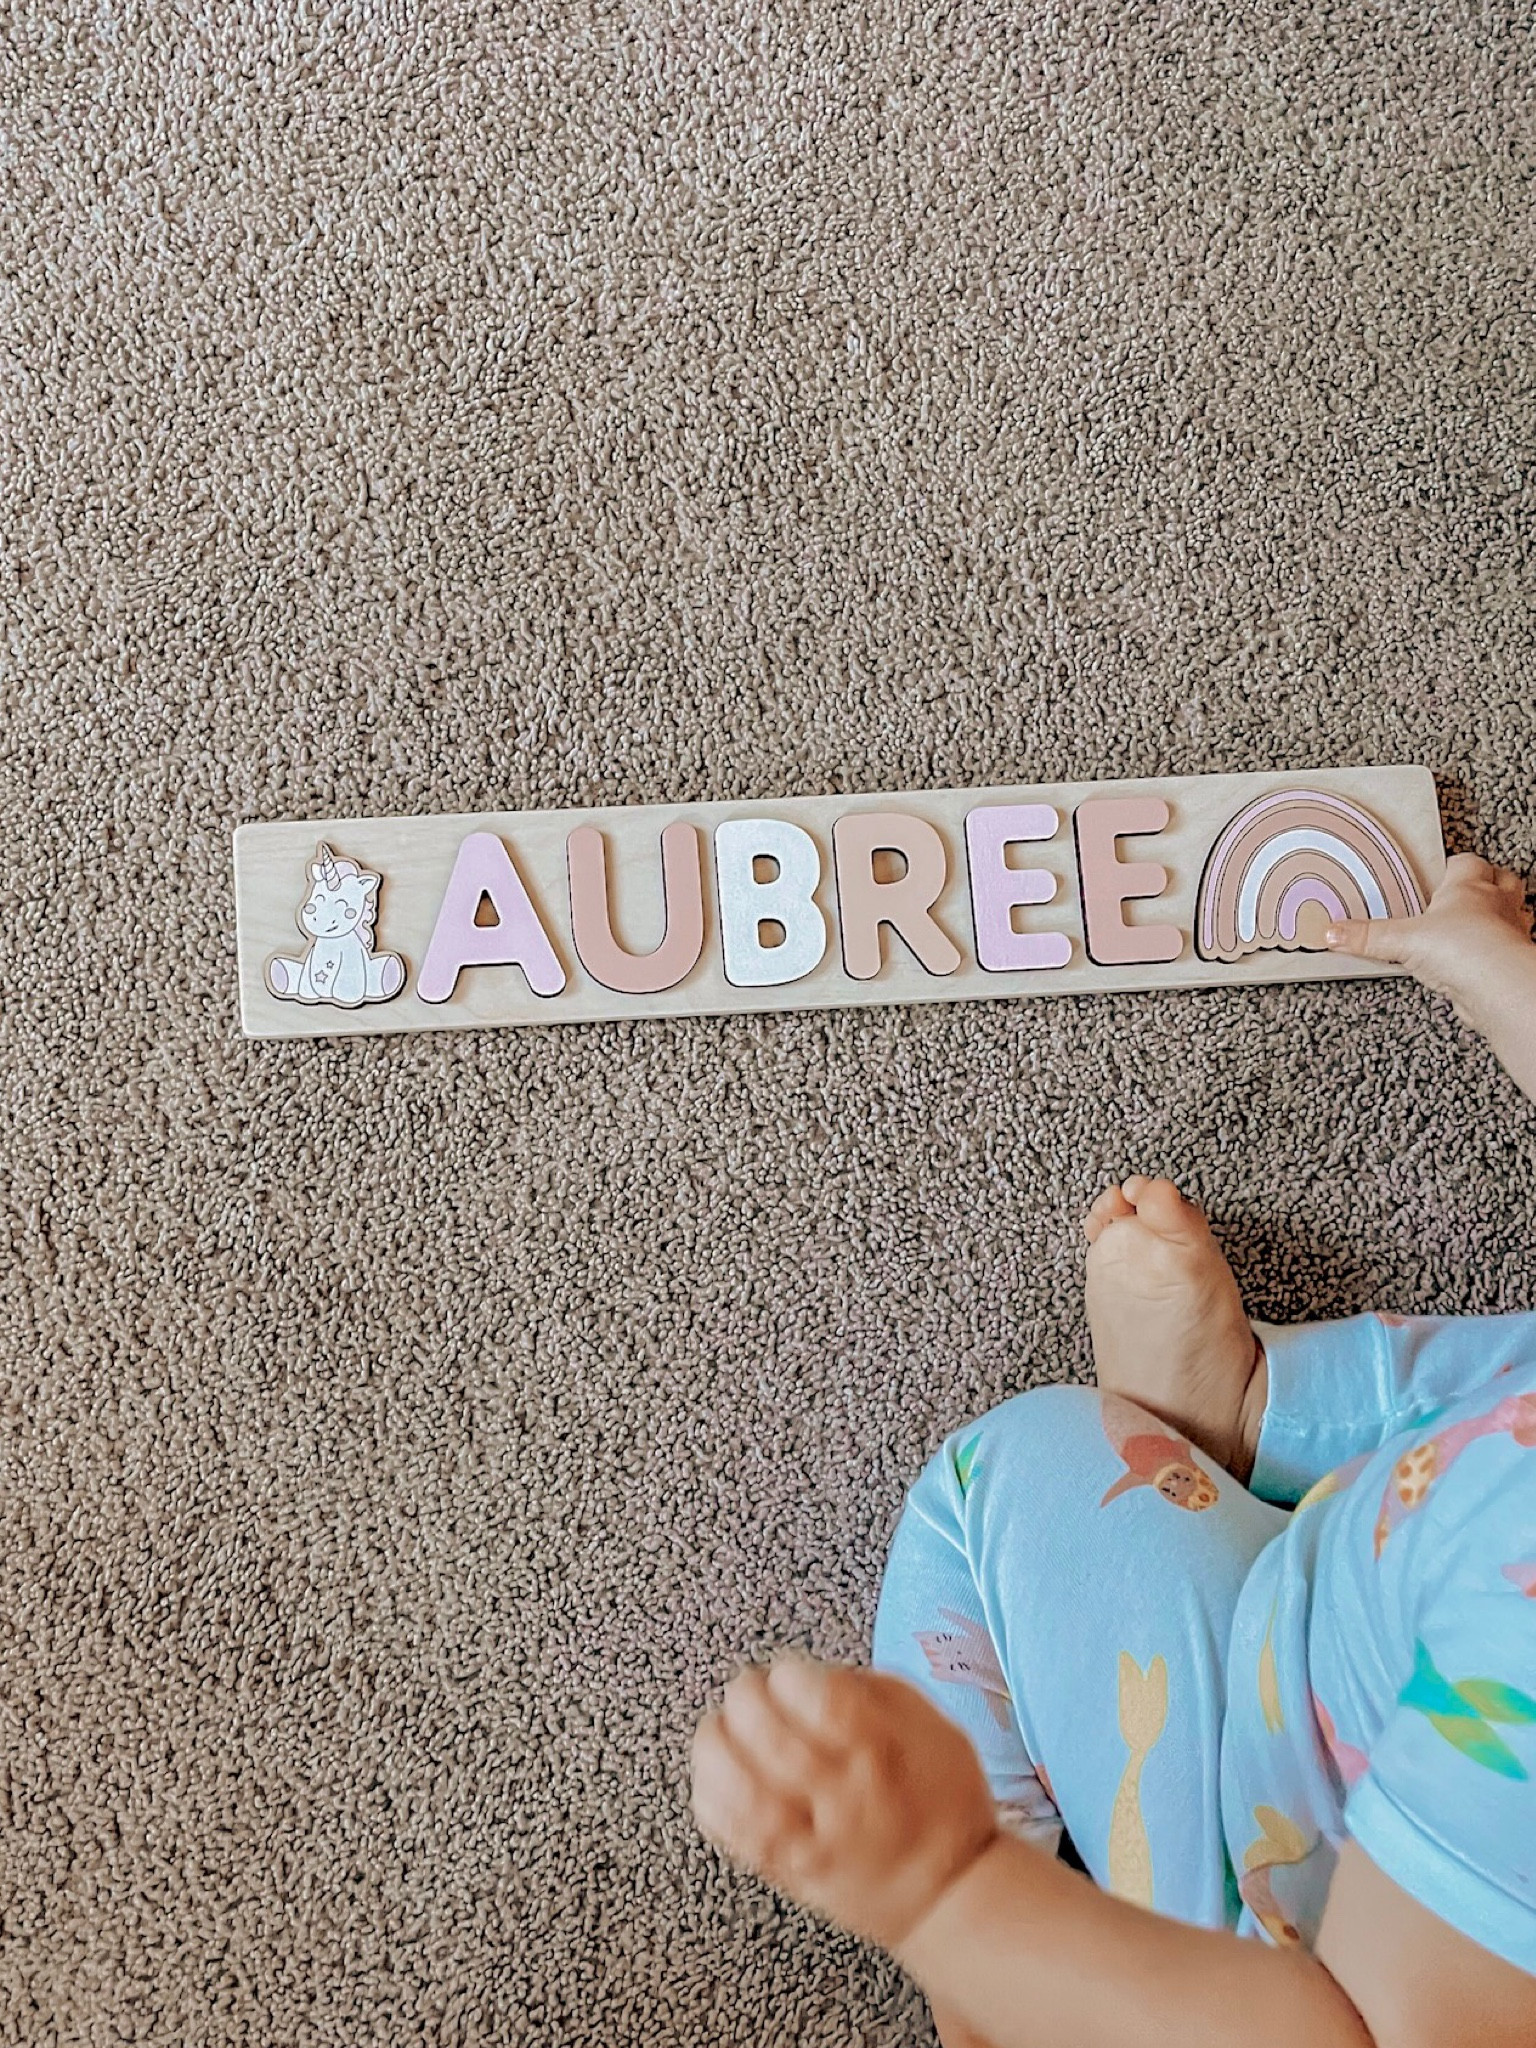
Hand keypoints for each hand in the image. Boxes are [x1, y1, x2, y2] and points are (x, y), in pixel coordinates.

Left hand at [690, 1657, 997, 1951]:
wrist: (946, 1891)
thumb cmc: (940, 1798)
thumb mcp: (925, 1723)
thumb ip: (866, 1690)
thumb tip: (805, 1673)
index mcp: (882, 1750)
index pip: (820, 1702)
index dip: (789, 1677)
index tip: (789, 1675)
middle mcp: (842, 1798)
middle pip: (770, 1739)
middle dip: (744, 1700)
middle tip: (748, 1693)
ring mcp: (810, 1841)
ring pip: (739, 1793)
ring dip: (716, 1750)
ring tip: (722, 1730)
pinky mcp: (786, 1870)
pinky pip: (728, 1834)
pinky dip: (710, 1797)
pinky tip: (716, 1775)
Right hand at [1326, 853, 1532, 1026]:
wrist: (1499, 984)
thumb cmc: (1467, 948)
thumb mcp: (1403, 940)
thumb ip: (1367, 936)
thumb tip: (1334, 932)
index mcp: (1468, 886)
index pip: (1465, 862)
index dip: (1453, 865)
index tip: (1440, 870)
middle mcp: (1495, 904)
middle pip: (1499, 880)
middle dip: (1485, 884)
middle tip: (1464, 892)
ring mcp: (1509, 931)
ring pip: (1510, 913)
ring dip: (1496, 917)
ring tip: (1475, 926)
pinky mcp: (1511, 961)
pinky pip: (1506, 948)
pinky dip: (1494, 952)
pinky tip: (1479, 962)